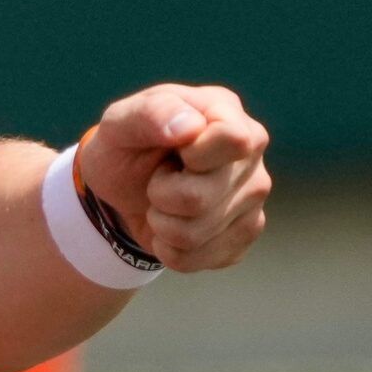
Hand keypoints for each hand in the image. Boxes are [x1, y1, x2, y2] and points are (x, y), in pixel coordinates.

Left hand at [79, 84, 272, 271]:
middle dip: (160, 194)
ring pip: (197, 233)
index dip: (195, 155)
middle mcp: (251, 155)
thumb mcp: (117, 122)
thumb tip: (190, 127)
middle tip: (156, 177)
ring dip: (161, 222)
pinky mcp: (244, 234)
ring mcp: (254, 197)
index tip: (174, 151)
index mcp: (226, 112)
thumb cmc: (124, 145)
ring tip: (160, 200)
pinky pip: (197, 259)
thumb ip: (149, 113)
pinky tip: (170, 224)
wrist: (121, 188)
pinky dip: (167, 247)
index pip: (234, 140)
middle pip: (203, 197)